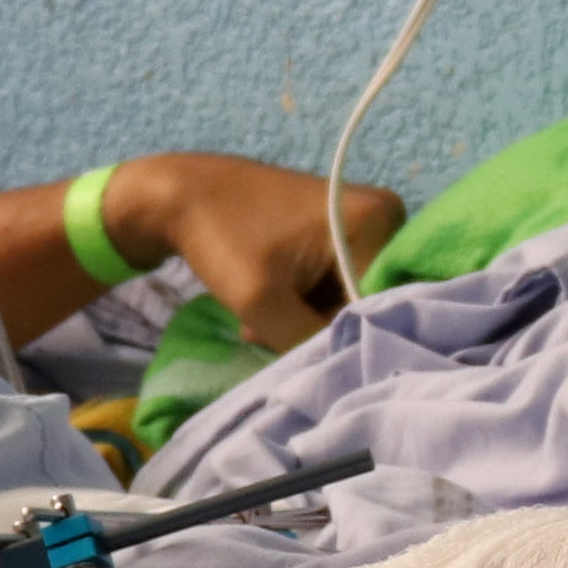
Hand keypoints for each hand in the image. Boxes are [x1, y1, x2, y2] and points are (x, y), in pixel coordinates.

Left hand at [117, 152, 405, 352]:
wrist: (181, 194)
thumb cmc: (222, 239)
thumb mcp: (264, 303)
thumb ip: (309, 343)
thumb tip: (346, 373)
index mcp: (378, 221)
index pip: (376, 304)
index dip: (336, 333)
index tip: (289, 339)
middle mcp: (386, 215)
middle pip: (365, 300)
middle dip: (318, 325)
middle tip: (267, 327)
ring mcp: (365, 218)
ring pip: (348, 295)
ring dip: (307, 317)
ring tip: (261, 317)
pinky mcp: (342, 225)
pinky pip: (337, 279)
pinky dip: (304, 300)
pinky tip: (269, 303)